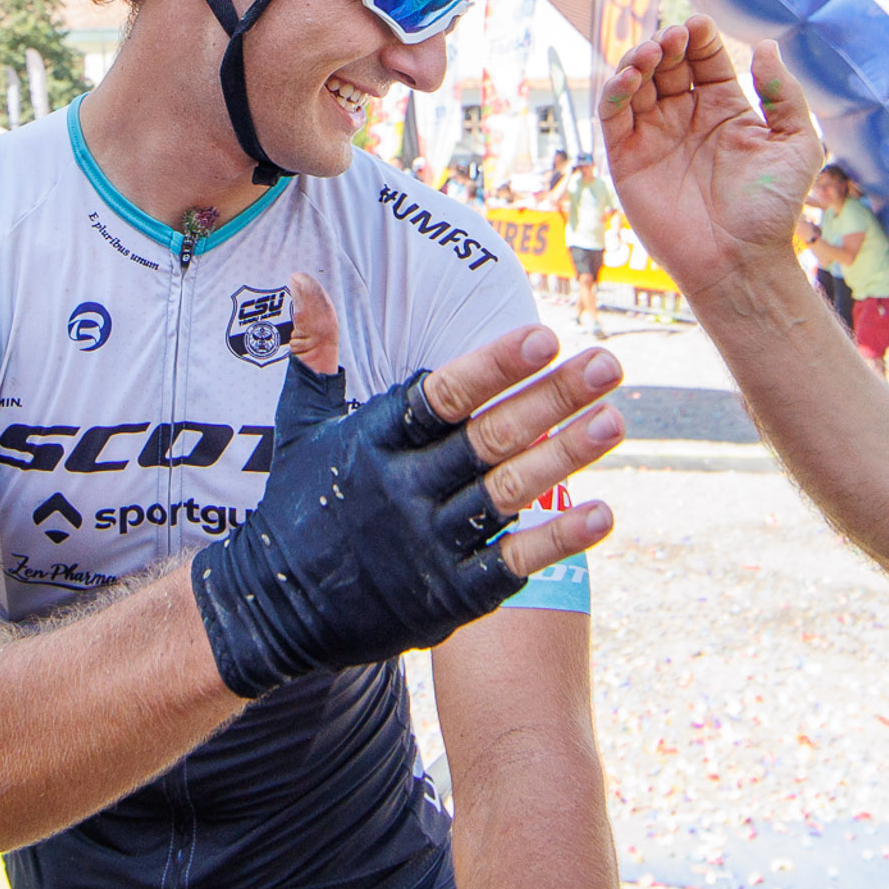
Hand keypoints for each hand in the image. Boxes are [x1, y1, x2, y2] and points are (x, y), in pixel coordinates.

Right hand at [284, 276, 618, 580]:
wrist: (274, 611)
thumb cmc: (298, 504)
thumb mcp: (300, 425)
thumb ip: (315, 351)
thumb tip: (305, 277)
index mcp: (372, 442)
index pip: (442, 397)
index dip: (493, 367)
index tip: (544, 338)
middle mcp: (402, 491)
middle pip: (488, 439)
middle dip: (552, 399)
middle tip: (609, 365)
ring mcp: (427, 546)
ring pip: (506, 494)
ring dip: (564, 457)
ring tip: (614, 421)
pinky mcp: (447, 596)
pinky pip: (509, 563)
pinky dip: (555, 540)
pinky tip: (600, 514)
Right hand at [598, 17, 822, 300]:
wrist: (741, 261)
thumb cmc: (773, 209)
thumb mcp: (797, 144)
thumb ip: (784, 94)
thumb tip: (765, 45)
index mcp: (724, 109)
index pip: (705, 58)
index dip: (700, 38)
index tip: (700, 27)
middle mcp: (686, 118)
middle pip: (667, 63)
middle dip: (666, 43)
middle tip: (672, 40)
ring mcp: (655, 137)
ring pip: (635, 82)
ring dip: (637, 59)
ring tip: (651, 54)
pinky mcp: (628, 160)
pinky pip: (612, 116)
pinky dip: (613, 90)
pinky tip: (629, 78)